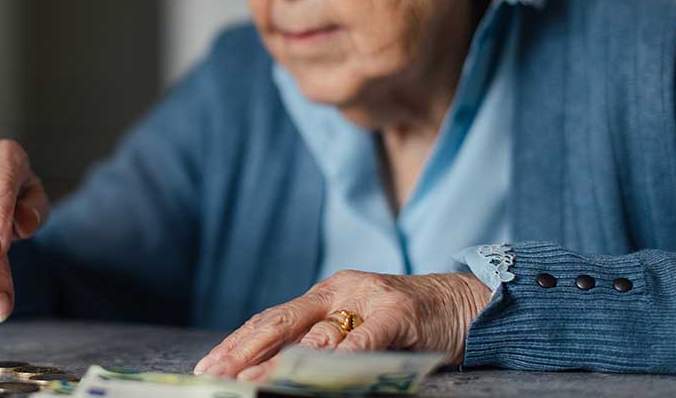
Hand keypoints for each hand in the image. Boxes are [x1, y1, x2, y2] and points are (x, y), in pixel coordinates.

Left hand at [194, 270, 490, 380]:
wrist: (466, 302)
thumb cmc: (408, 321)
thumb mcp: (359, 325)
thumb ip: (322, 343)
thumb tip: (271, 371)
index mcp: (326, 294)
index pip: (271, 320)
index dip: (236, 344)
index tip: (208, 368)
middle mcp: (341, 292)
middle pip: (282, 323)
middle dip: (243, 352)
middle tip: (215, 376)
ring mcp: (370, 300)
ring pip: (318, 335)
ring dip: (284, 363)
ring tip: (252, 382)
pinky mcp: (401, 313)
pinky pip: (368, 338)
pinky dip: (345, 356)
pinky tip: (323, 373)